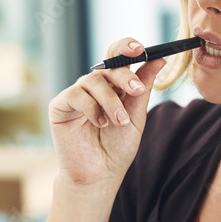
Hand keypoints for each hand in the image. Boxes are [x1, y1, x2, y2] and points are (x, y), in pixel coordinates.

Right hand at [48, 38, 165, 188]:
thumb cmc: (118, 147)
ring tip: (119, 122)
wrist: (100, 175)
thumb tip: (160, 59)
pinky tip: (100, 123)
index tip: (142, 50)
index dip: (127, 47)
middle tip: (136, 90)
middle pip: (108, 65)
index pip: (118, 55)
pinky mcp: (60, 105)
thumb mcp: (136, 115)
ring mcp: (76, 94)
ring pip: (93, 80)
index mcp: (113, 84)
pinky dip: (92, 108)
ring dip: (110, 101)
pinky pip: (76, 95)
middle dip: (124, 76)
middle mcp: (94, 86)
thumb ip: (143, 88)